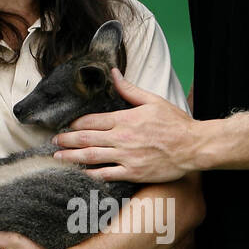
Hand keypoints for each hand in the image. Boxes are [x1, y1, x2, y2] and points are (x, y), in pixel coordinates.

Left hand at [52, 69, 198, 181]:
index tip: (65, 125)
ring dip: (71, 157)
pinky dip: (91, 174)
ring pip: (91, 157)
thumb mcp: (152, 100)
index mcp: (125, 119)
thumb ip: (129, 89)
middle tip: (53, 142)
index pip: (92, 120)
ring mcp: (126, 157)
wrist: (194, 147)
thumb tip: (113, 73)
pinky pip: (107, 175)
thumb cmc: (175, 123)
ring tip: (57, 157)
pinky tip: (80, 173)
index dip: (75, 123)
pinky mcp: (133, 173)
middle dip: (66, 140)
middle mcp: (122, 138)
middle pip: (86, 138)